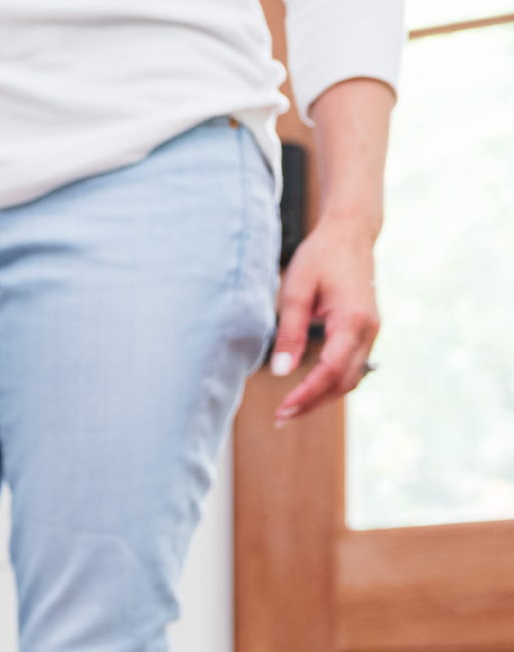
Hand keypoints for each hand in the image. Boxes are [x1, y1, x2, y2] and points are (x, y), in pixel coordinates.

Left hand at [271, 212, 380, 424]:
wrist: (350, 233)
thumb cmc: (320, 257)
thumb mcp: (296, 291)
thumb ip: (289, 332)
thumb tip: (282, 371)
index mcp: (352, 319)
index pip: (331, 370)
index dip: (307, 394)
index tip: (283, 410)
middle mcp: (368, 329)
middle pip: (344, 381)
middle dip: (312, 403)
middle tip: (280, 418)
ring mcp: (371, 331)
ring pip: (351, 378)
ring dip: (322, 398)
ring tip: (291, 410)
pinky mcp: (366, 330)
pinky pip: (353, 366)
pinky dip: (332, 384)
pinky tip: (309, 392)